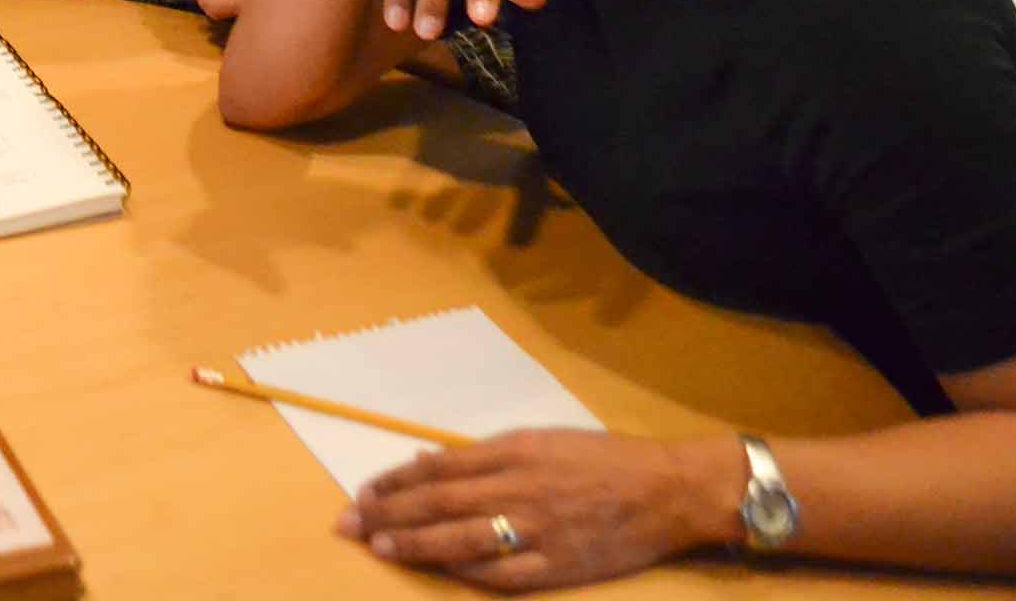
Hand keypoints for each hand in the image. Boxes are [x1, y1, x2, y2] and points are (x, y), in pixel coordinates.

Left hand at [337, 430, 739, 591]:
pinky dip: (467, 574)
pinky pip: (504, 575)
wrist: (667, 490)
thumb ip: (483, 454)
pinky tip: (439, 573)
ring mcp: (539, 531)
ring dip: (416, 544)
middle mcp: (519, 488)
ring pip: (462, 539)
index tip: (362, 492)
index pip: (437, 467)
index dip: (395, 481)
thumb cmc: (601, 458)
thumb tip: (426, 462)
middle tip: (348, 523)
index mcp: (512, 452)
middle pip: (439, 501)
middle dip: (388, 513)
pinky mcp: (560, 566)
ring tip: (378, 548)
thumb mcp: (538, 439)